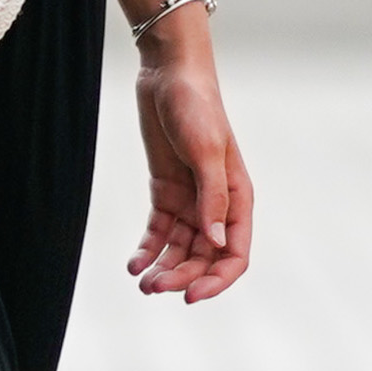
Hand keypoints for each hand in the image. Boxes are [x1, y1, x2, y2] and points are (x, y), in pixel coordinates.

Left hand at [124, 20, 251, 304]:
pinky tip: (133, 263)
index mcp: (238, 199)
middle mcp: (216, 205)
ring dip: (163, 267)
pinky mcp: (166, 191)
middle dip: (181, 276)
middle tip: (152, 288)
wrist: (169, 74)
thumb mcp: (206, 151)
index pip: (235, 255)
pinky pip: (159, 231)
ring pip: (180, 249)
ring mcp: (190, 200)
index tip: (189, 296)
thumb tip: (217, 244)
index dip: (216, 280)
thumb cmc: (197, 106)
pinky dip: (148, 248)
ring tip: (140, 281)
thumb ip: (212, 198)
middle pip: (204, 257)